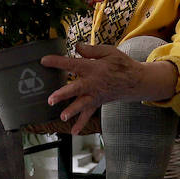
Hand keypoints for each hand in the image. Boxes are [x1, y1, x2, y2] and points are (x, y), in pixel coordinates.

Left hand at [42, 44, 175, 133]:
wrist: (136, 81)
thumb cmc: (121, 64)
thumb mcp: (109, 52)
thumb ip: (91, 50)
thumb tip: (76, 47)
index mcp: (93, 68)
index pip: (72, 64)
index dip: (58, 62)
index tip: (44, 61)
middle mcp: (93, 83)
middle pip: (76, 88)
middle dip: (63, 94)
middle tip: (51, 99)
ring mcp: (95, 95)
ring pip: (82, 104)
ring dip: (72, 111)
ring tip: (63, 117)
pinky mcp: (97, 103)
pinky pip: (89, 114)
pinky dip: (82, 123)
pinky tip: (74, 131)